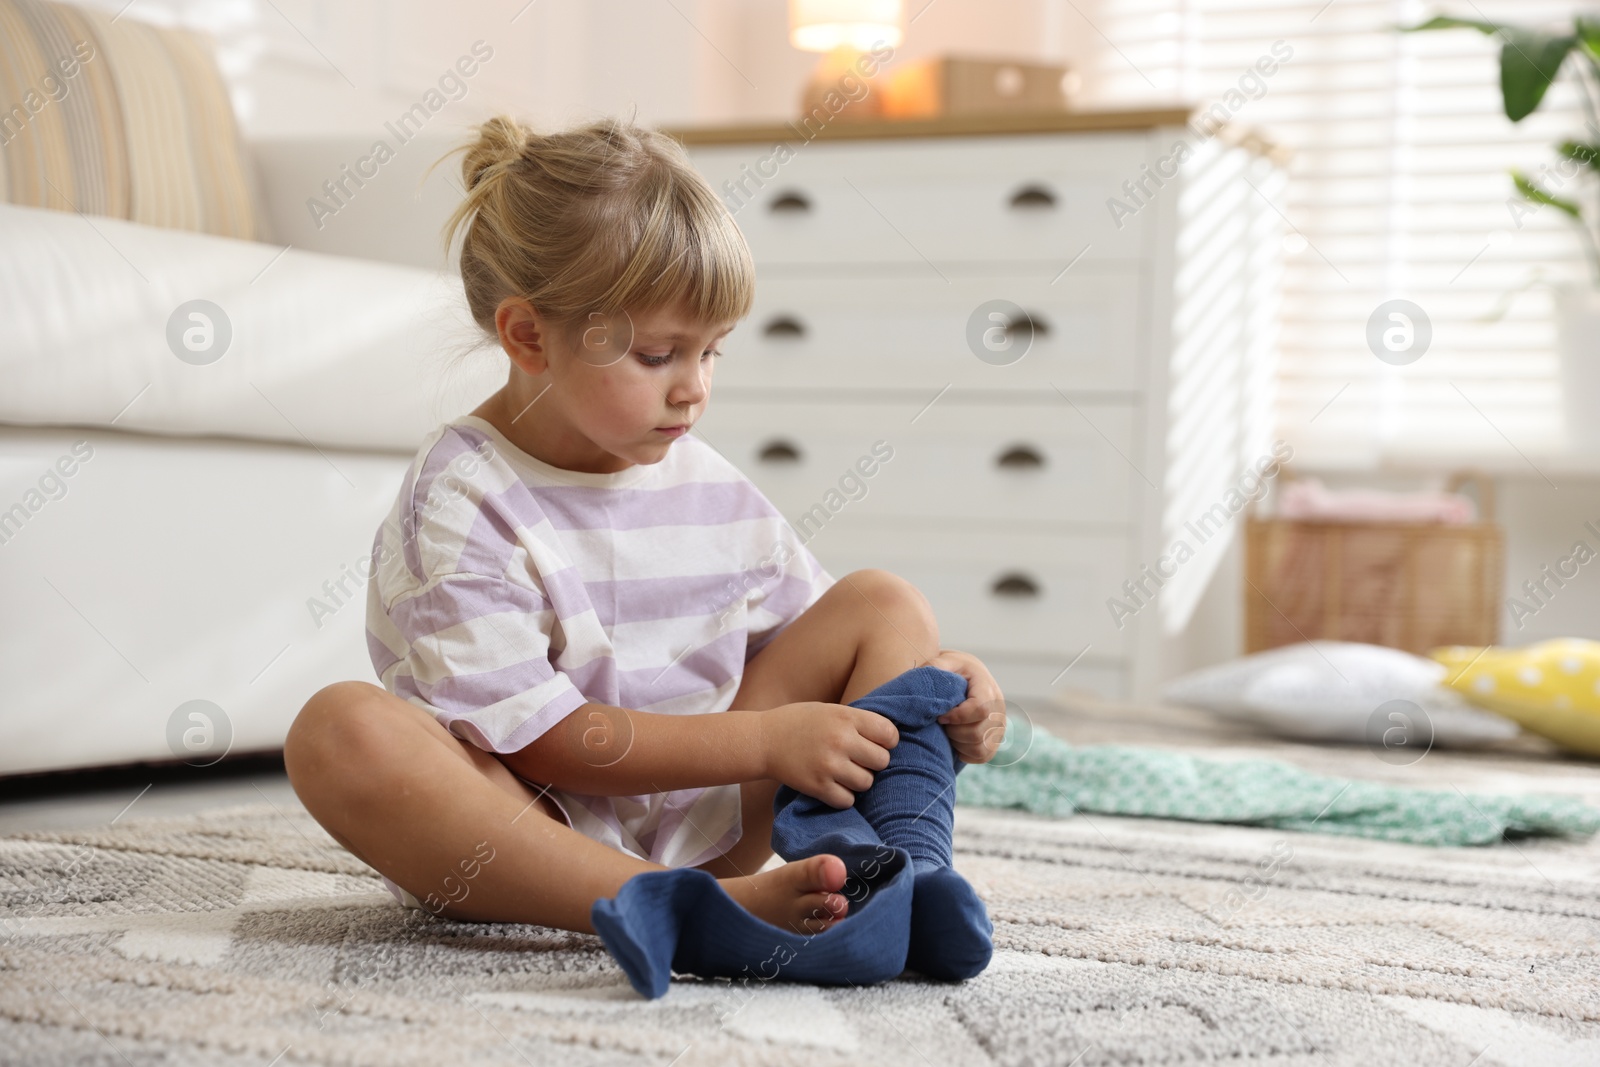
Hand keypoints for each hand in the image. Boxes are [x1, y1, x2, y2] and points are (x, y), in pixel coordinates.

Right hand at [759, 702, 898, 808]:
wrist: (763, 740)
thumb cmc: (799, 722)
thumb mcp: (830, 710)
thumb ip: (857, 722)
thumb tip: (891, 739)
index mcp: (846, 717)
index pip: (889, 734)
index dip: (886, 741)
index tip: (875, 744)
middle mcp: (841, 740)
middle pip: (882, 761)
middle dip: (873, 762)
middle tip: (858, 760)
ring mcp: (829, 765)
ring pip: (867, 782)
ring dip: (859, 780)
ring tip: (844, 773)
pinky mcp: (818, 786)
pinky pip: (847, 800)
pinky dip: (843, 796)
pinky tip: (833, 785)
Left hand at [929, 649, 1006, 763]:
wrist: (965, 675)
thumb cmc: (951, 670)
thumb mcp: (943, 661)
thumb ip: (934, 668)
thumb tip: (923, 681)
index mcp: (986, 686)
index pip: (980, 709)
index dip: (957, 717)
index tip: (940, 716)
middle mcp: (998, 706)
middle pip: (978, 732)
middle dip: (953, 732)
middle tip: (941, 724)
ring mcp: (999, 724)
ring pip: (980, 747)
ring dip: (958, 743)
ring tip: (947, 731)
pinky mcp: (995, 739)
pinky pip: (983, 755)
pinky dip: (965, 753)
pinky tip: (955, 740)